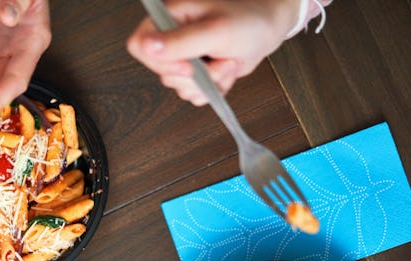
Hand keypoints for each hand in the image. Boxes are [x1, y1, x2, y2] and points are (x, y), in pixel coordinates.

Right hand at [127, 0, 301, 102]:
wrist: (270, 28)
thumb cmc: (249, 20)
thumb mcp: (215, 31)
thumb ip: (180, 41)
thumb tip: (147, 45)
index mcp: (168, 17)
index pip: (139, 45)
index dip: (159, 62)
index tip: (187, 65)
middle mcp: (172, 36)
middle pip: (162, 73)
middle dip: (195, 75)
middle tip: (216, 59)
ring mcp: (184, 55)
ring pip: (180, 86)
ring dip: (209, 81)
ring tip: (226, 61)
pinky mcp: (197, 71)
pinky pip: (194, 93)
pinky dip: (214, 88)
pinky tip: (226, 69)